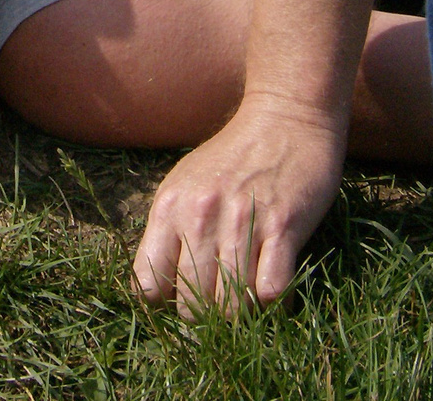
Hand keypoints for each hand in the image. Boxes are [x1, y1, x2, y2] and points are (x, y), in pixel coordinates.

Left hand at [133, 95, 345, 318]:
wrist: (285, 117)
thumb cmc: (233, 156)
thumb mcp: (186, 183)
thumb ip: (170, 229)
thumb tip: (160, 287)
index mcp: (169, 207)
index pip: (148, 284)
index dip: (164, 302)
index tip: (181, 298)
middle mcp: (200, 217)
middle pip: (191, 304)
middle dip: (205, 315)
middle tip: (220, 305)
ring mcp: (241, 223)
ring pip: (232, 305)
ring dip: (241, 313)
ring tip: (247, 302)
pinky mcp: (283, 227)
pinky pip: (272, 291)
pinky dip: (274, 302)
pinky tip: (274, 288)